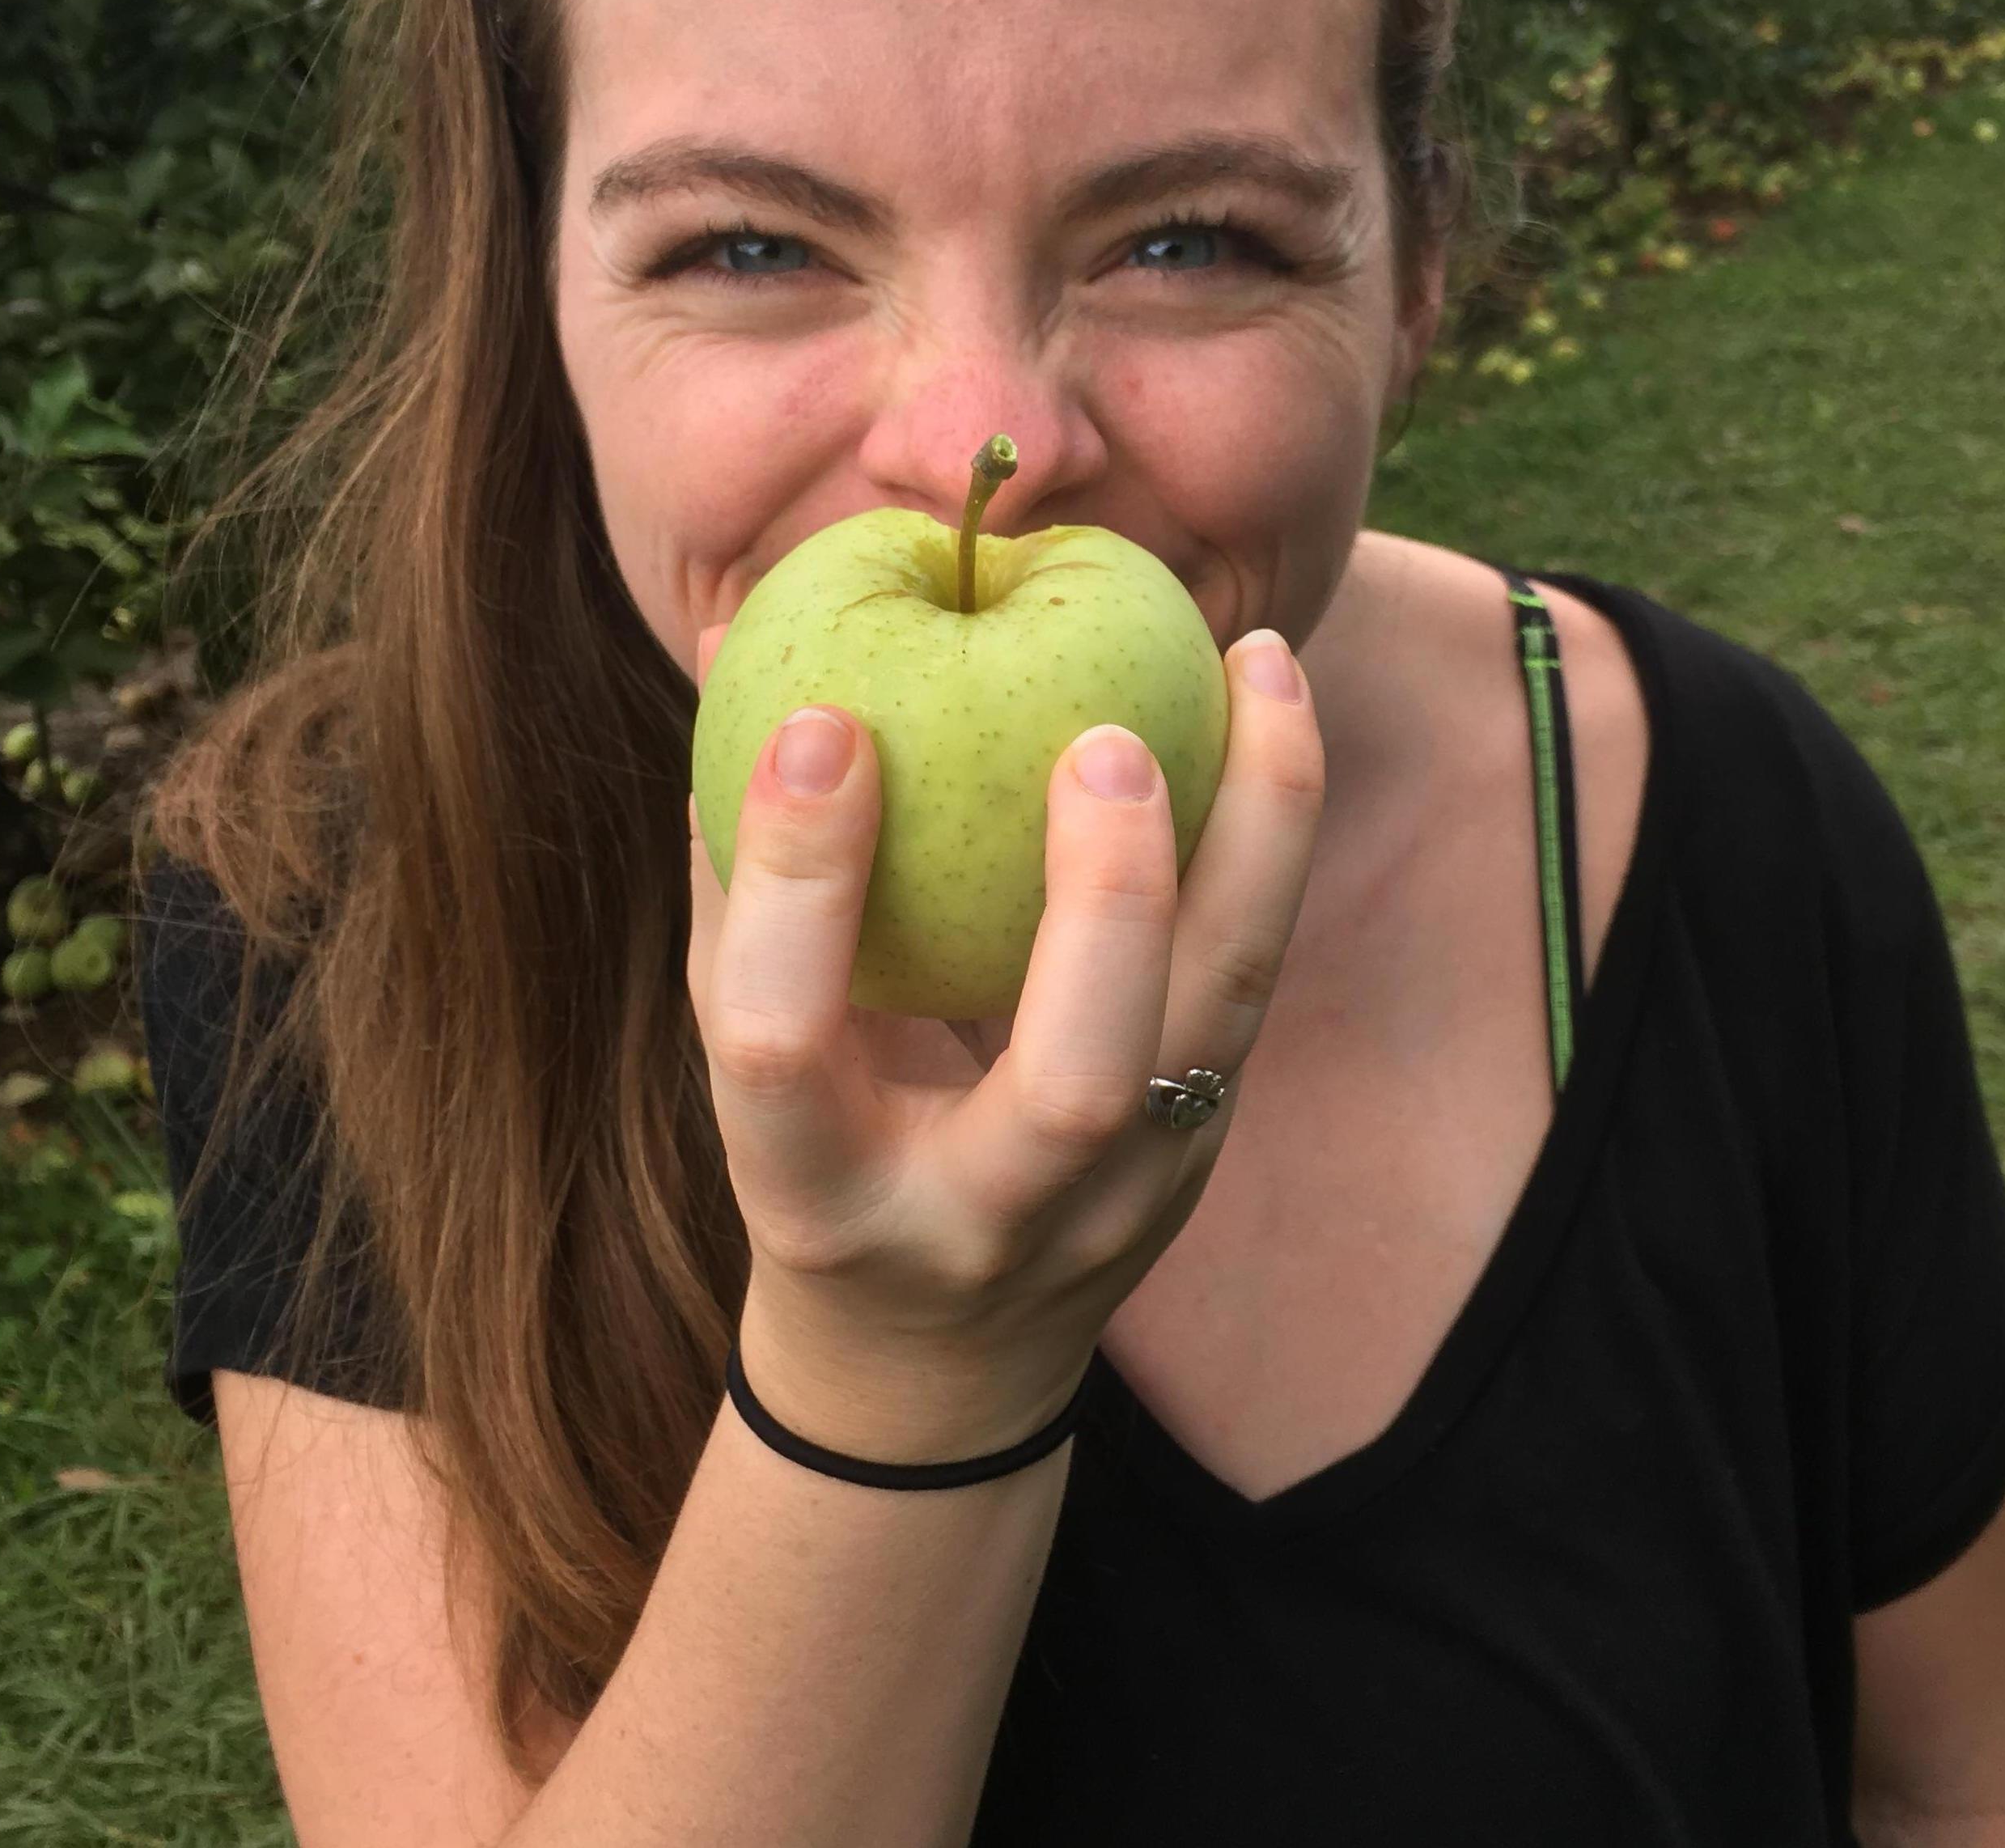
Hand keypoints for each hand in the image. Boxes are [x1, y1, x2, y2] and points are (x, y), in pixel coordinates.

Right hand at [686, 627, 1322, 1462]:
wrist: (937, 1367)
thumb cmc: (818, 1158)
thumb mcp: (744, 1044)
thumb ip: (738, 866)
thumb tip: (728, 637)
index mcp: (816, 1195)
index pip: (785, 1046)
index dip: (799, 886)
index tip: (825, 720)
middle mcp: (982, 1219)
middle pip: (1071, 1084)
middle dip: (1102, 903)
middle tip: (1107, 737)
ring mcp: (1120, 1199)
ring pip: (1217, 1028)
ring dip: (1259, 832)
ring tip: (1262, 662)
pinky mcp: (1204, 1150)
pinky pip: (1254, 980)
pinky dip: (1272, 835)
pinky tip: (1276, 707)